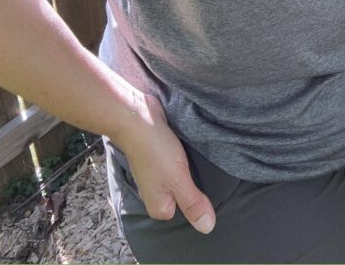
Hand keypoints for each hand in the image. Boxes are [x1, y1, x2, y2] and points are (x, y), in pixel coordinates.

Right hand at [114, 91, 216, 234]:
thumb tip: (208, 227)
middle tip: (204, 169)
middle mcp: (157, 192)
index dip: (199, 198)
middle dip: (195, 182)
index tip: (205, 184)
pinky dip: (186, 155)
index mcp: (159, 205)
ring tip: (200, 157)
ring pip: (183, 176)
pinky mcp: (162, 155)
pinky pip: (179, 161)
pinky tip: (192, 147)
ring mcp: (158, 173)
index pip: (188, 212)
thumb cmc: (155, 150)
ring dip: (192, 166)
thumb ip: (192, 203)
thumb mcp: (178, 179)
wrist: (137, 116)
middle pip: (186, 193)